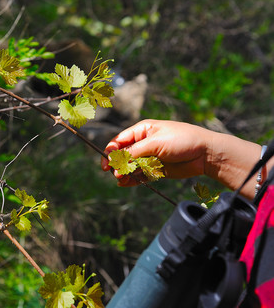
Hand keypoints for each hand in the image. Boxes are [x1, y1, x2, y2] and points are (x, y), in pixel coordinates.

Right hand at [100, 119, 264, 198]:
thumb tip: (117, 160)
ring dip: (124, 173)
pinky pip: (141, 174)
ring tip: (121, 180)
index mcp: (143, 130)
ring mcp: (151, 156)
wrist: (206, 154)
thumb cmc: (182, 140)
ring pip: (131, 166)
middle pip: (123, 155)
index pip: (120, 140)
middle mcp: (144, 143)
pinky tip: (126, 183)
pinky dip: (133, 179)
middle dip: (117, 164)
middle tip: (114, 173)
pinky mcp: (157, 169)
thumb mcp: (155, 142)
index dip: (111, 151)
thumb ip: (135, 152)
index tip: (106, 162)